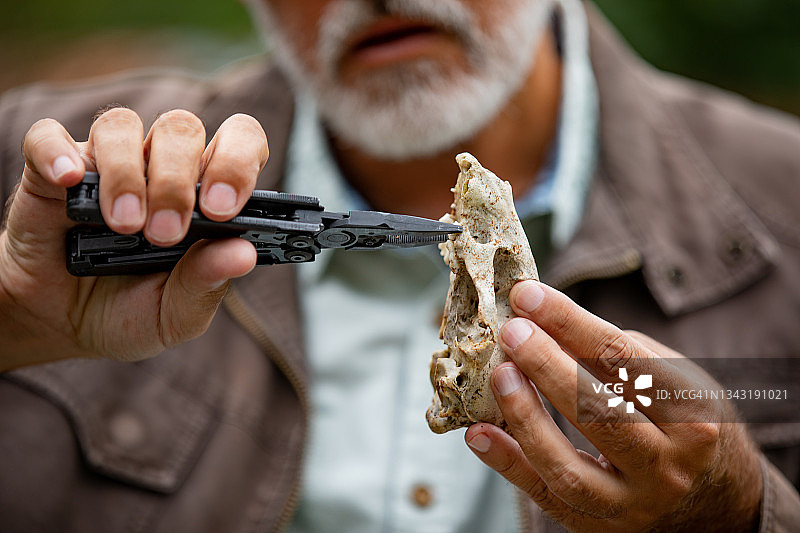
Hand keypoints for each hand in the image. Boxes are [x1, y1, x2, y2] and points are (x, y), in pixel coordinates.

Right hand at [0, 108, 267, 369]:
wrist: (62, 326)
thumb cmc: (132, 310)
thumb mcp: (176, 313)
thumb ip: (208, 282)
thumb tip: (244, 254)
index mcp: (207, 191)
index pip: (241, 140)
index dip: (238, 160)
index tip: (221, 209)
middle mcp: (161, 165)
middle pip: (181, 128)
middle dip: (177, 180)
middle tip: (165, 234)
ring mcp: (107, 162)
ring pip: (122, 125)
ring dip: (126, 173)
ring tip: (123, 226)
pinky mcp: (51, 171)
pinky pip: (50, 136)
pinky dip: (58, 152)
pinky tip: (68, 181)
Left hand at [465, 280, 762, 531]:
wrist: (714, 498)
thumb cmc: (681, 419)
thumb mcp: (670, 376)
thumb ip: (613, 351)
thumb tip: (542, 319)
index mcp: (692, 413)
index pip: (623, 360)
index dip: (569, 322)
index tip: (527, 295)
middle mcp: (666, 464)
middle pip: (599, 412)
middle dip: (547, 366)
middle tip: (511, 331)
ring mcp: (631, 503)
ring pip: (568, 466)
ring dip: (525, 417)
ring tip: (498, 375)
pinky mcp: (596, 527)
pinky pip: (544, 496)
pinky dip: (507, 464)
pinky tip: (478, 432)